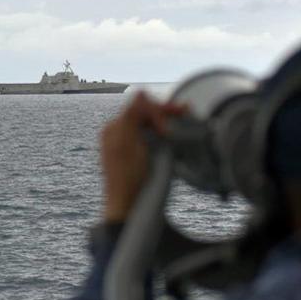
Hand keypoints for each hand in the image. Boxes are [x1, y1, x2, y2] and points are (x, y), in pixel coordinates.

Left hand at [100, 92, 185, 221]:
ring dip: (167, 121)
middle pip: (146, 113)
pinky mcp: (140, 156)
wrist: (128, 207)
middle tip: (185, 111)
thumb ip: (132, 115)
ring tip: (183, 119)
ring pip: (152, 124)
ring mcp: (130, 145)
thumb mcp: (128, 143)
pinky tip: (175, 134)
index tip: (168, 128)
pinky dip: (165, 134)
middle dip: (165, 112)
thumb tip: (140, 92)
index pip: (140, 106)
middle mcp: (121, 133)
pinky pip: (153, 136)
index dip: (157, 111)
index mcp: (115, 127)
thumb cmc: (127, 178)